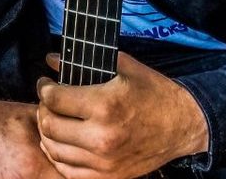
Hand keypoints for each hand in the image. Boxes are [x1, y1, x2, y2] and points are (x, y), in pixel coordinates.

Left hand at [37, 52, 208, 178]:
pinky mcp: (109, 177)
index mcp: (104, 106)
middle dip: (42, 109)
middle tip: (47, 100)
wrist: (182, 125)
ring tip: (51, 119)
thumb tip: (52, 59)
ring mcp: (104, 162)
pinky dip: (58, 156)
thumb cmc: (153, 92)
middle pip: (50, 125)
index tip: (45, 83)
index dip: (44, 88)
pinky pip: (69, 172)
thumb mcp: (123, 66)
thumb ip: (84, 61)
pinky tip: (60, 142)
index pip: (54, 99)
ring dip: (47, 132)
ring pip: (55, 150)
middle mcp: (101, 137)